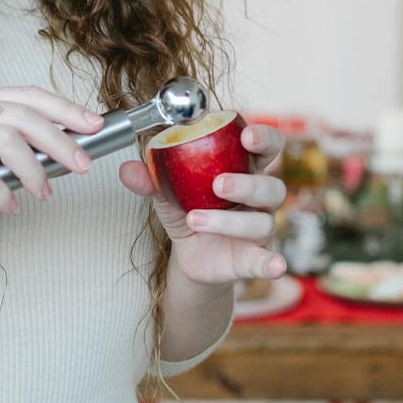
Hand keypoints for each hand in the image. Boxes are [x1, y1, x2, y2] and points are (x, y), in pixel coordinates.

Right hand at [0, 84, 105, 243]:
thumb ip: (14, 151)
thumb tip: (66, 154)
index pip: (26, 95)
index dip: (64, 108)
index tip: (94, 125)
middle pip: (20, 115)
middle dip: (59, 141)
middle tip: (81, 166)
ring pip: (2, 140)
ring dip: (33, 171)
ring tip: (44, 194)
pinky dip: (1, 191)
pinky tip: (11, 206)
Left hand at [117, 123, 288, 283]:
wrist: (188, 255)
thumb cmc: (188, 210)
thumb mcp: (167, 194)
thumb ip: (151, 180)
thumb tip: (127, 170)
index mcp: (244, 171)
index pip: (266, 148)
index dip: (264, 138)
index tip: (245, 136)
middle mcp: (259, 199)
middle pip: (270, 186)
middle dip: (246, 184)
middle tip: (218, 184)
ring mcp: (260, 229)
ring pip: (260, 222)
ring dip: (230, 221)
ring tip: (196, 219)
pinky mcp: (254, 258)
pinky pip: (267, 260)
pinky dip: (271, 264)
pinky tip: (275, 266)